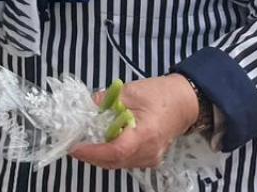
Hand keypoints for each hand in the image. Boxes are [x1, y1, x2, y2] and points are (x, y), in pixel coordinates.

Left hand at [70, 75, 199, 170]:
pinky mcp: (150, 158)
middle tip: (73, 145)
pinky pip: (126, 162)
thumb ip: (105, 101)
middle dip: (91, 156)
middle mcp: (150, 151)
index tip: (75, 147)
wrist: (184, 102)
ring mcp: (151, 157)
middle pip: (115, 161)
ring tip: (84, 144)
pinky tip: (100, 145)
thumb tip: (84, 108)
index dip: (94, 152)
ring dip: (100, 157)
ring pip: (119, 164)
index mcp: (146, 133)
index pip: (117, 151)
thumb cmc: (159, 95)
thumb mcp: (129, 91)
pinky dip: (111, 156)